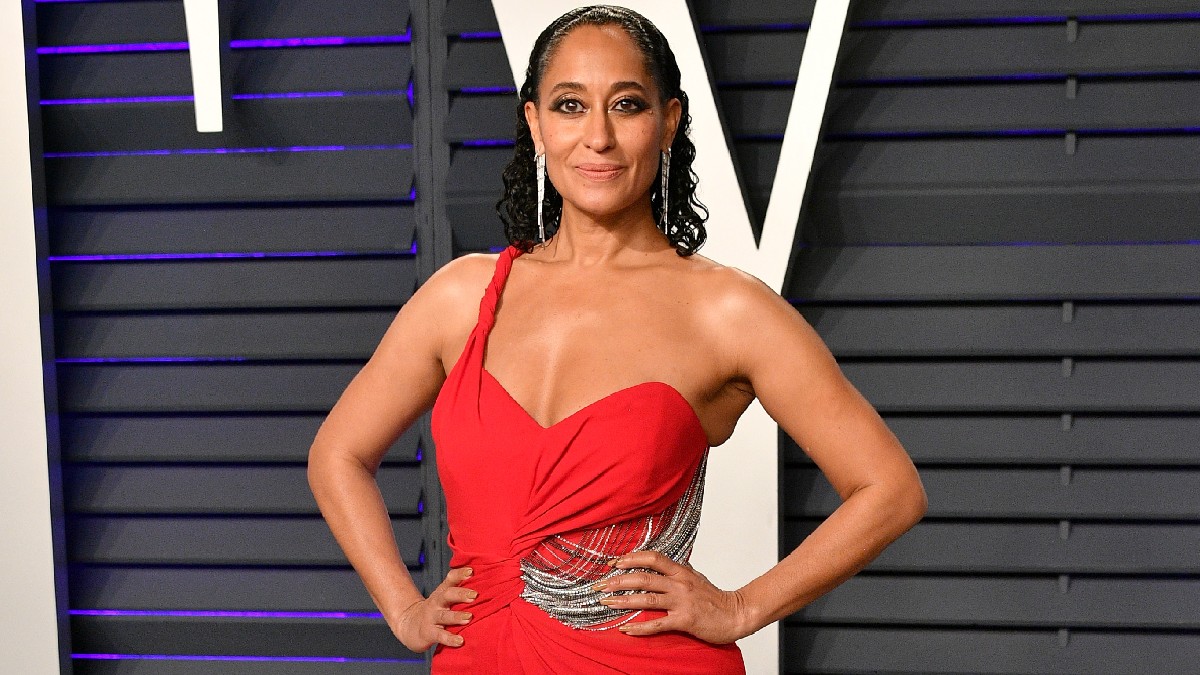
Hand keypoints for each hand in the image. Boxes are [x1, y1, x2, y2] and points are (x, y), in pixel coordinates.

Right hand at [390, 566, 476, 650]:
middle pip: (447, 595)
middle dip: (461, 594)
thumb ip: (458, 590)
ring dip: (457, 616)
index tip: (471, 571)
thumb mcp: (443, 597)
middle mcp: (436, 603)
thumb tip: (481, 581)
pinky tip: (460, 641)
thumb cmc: (434, 610)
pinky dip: (450, 639)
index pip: (450, 580)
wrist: (409, 625)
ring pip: (444, 616)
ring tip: (469, 617)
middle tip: (474, 595)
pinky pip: (440, 636)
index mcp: (442, 592)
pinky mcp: (429, 633)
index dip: (460, 574)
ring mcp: (431, 618)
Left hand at [594, 551, 751, 643]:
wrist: (736, 614)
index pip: (652, 558)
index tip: (613, 562)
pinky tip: (626, 629)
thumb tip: (661, 565)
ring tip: (606, 602)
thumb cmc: (715, 598)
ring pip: (646, 598)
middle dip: (618, 580)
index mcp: (681, 571)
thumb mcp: (695, 578)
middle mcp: (679, 583)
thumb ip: (678, 571)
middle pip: (643, 577)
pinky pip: (657, 624)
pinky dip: (639, 627)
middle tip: (600, 584)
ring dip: (623, 601)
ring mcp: (681, 602)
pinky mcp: (684, 620)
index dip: (631, 558)